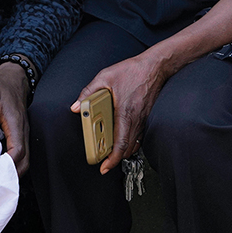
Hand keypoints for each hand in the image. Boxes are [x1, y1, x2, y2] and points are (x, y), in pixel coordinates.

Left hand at [0, 62, 33, 174]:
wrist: (12, 79)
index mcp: (16, 123)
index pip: (18, 150)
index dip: (6, 165)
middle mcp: (22, 132)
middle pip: (23, 162)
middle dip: (7, 175)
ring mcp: (21, 135)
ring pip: (21, 161)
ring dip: (6, 172)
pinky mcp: (16, 137)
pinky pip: (15, 156)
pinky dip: (5, 166)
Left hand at [71, 54, 169, 174]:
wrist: (156, 66)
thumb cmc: (132, 70)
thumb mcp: (105, 76)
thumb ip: (88, 92)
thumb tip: (76, 107)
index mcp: (125, 112)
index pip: (120, 142)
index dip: (113, 158)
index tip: (105, 166)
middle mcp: (137, 118)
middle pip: (128, 147)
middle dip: (117, 159)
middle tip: (105, 163)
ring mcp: (144, 118)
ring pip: (135, 142)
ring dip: (124, 150)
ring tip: (112, 152)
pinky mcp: (147, 115)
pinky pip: (140, 135)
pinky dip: (132, 142)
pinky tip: (124, 139)